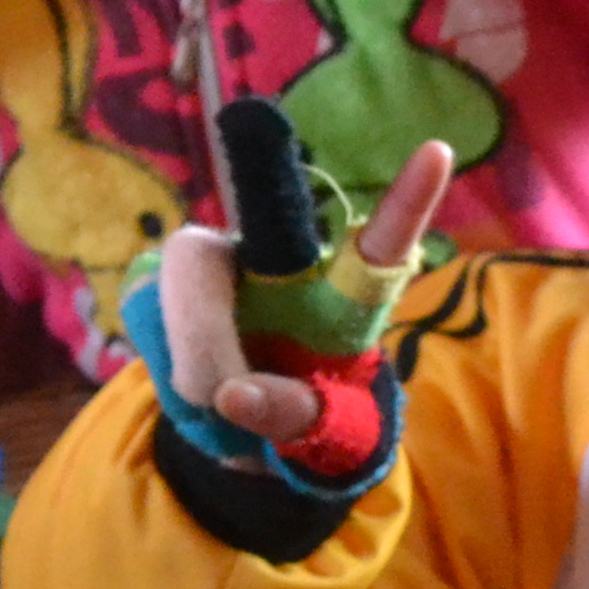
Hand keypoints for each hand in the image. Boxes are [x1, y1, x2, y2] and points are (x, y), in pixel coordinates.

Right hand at [150, 139, 455, 441]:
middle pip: (220, 254)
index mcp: (341, 290)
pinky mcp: (154, 286)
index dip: (408, 202)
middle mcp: (273, 257)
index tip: (439, 152)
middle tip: (219, 396)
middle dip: (202, 321)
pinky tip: (195, 394)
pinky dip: (170, 377)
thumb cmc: (307, 415)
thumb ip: (294, 417)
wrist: (246, 425)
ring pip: (177, 297)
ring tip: (221, 411)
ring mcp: (205, 267)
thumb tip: (228, 395)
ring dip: (192, 371)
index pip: (380, 242)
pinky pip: (149, 327)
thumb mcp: (323, 436)